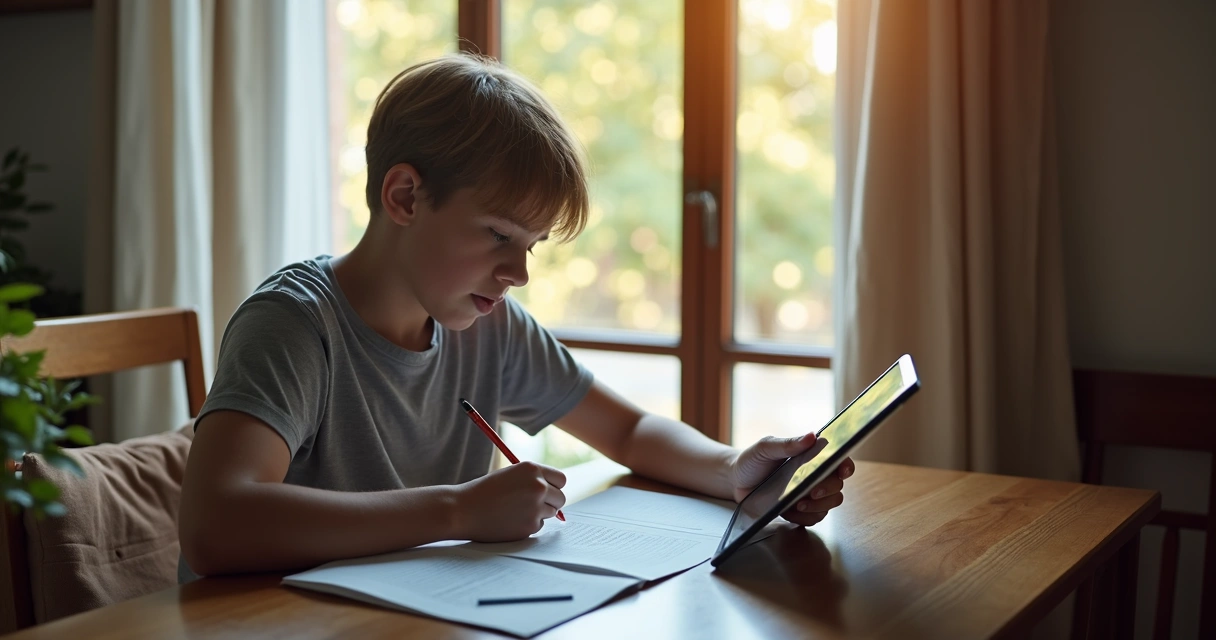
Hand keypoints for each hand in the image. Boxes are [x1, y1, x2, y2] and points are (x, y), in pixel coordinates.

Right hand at [452, 462, 566, 541]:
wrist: (462, 510)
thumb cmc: (483, 492)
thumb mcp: (510, 476)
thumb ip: (532, 481)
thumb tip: (554, 492)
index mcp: (532, 469)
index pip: (561, 479)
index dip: (554, 486)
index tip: (548, 492)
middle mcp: (538, 486)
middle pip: (561, 498)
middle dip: (551, 502)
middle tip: (533, 505)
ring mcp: (536, 507)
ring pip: (551, 513)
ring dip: (539, 514)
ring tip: (515, 512)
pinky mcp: (531, 526)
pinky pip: (538, 526)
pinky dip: (528, 525)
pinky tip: (509, 521)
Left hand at [728, 433, 854, 526]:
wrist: (736, 481)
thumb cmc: (752, 460)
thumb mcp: (765, 447)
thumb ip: (787, 443)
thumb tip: (810, 436)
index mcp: (811, 456)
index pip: (839, 459)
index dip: (846, 465)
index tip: (842, 470)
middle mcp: (815, 475)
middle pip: (837, 485)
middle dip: (828, 489)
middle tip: (812, 491)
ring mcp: (809, 494)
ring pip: (830, 503)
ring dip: (819, 506)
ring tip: (799, 504)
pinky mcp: (800, 511)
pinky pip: (814, 518)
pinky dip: (807, 517)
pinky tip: (793, 512)